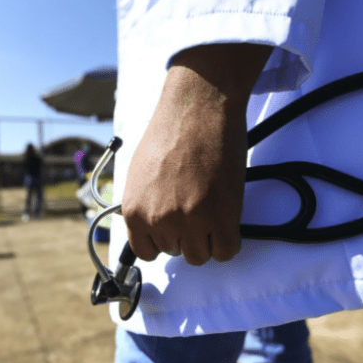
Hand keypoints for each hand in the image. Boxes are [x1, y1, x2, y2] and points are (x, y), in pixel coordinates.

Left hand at [122, 43, 271, 264]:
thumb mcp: (140, 173)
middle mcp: (158, 220)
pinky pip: (225, 251)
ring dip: (208, 237)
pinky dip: (228, 240)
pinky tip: (227, 219)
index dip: (163, 239)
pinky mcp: (221, 216)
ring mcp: (190, 220)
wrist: (198, 108)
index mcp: (134, 210)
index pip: (147, 251)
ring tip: (211, 208)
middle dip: (187, 233)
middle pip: (176, 252)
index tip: (174, 226)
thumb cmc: (171, 131)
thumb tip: (150, 225)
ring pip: (200, 255)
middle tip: (196, 206)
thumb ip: (144, 204)